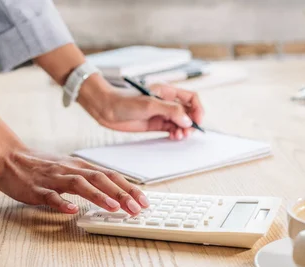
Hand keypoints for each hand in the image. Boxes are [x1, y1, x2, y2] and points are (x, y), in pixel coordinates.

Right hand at [0, 147, 148, 214]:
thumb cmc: (43, 167)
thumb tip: (116, 193)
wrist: (9, 158)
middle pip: (101, 179)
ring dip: (98, 196)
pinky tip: (72, 210)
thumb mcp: (71, 170)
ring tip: (114, 208)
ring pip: (79, 185)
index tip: (144, 202)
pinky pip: (50, 196)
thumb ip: (90, 180)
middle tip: (137, 209)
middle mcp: (71, 170)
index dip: (129, 188)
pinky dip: (61, 203)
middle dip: (121, 194)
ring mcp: (53, 178)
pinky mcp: (36, 188)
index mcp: (81, 167)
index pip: (111, 176)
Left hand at [78, 76, 204, 139]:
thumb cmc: (124, 101)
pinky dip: (175, 134)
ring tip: (179, 136)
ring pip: (180, 122)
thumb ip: (170, 111)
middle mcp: (166, 102)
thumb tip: (187, 120)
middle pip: (188, 112)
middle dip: (191, 122)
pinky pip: (171, 129)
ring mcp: (161, 114)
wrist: (106, 109)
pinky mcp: (155, 124)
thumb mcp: (149, 104)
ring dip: (183, 130)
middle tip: (188, 132)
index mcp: (167, 92)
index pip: (191, 98)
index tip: (197, 120)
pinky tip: (174, 137)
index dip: (197, 109)